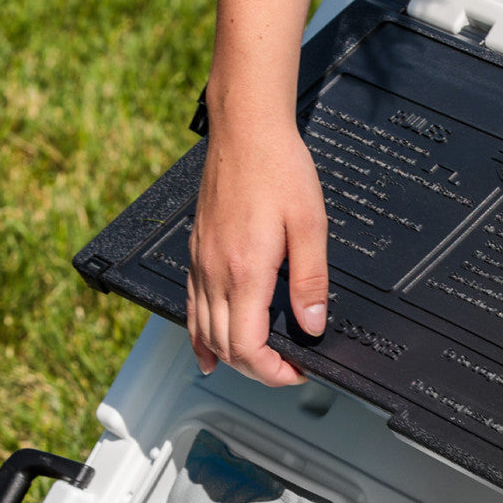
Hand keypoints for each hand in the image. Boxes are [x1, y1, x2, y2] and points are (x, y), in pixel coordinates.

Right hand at [187, 114, 328, 385]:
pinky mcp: (197, 254)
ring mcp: (202, 264)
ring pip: (204, 333)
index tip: (296, 372)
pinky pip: (190, 309)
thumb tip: (312, 324)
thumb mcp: (310, 225)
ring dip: (231, 358)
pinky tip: (208, 352)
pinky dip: (199, 338)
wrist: (245, 129)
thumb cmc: (278, 168)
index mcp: (245, 271)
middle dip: (257, 371)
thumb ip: (310, 281)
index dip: (272, 372)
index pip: (247, 347)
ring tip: (259, 365)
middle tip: (287, 370)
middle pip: (225, 348)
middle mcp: (216, 273)